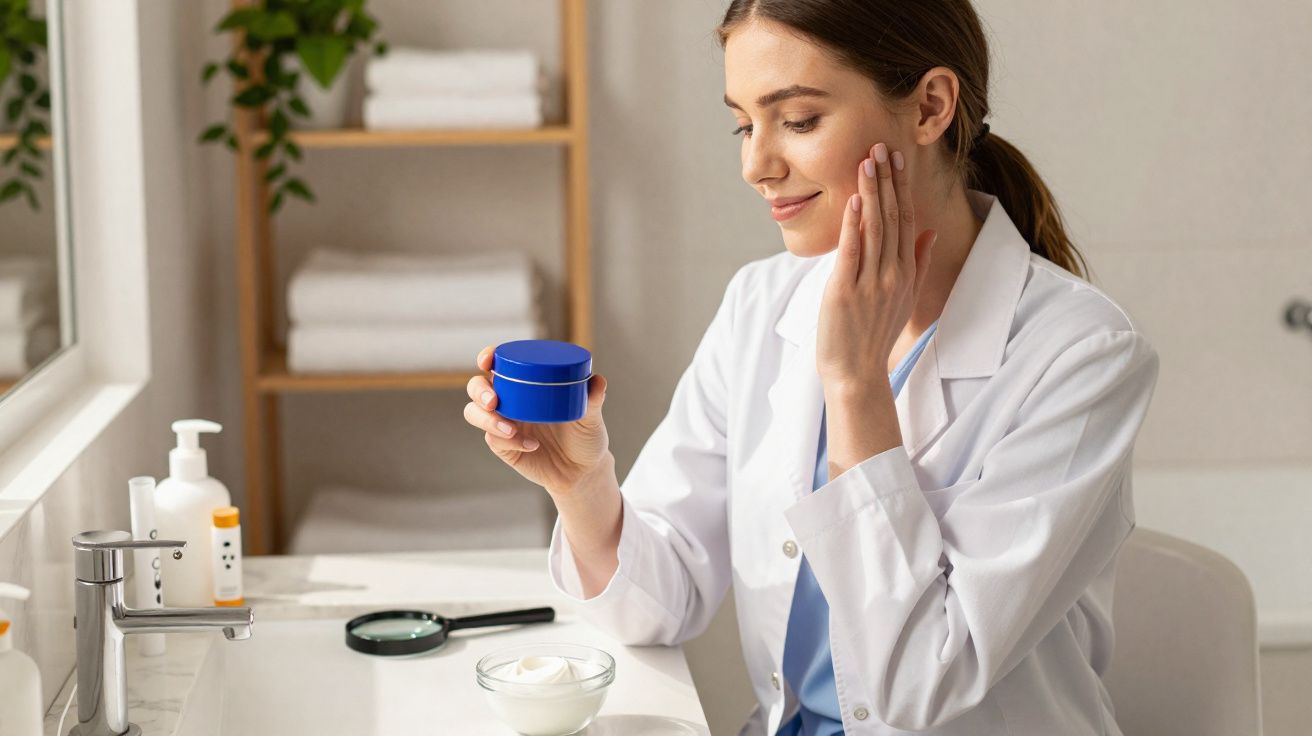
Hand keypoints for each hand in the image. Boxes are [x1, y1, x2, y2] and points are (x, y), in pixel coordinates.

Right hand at [463, 345, 611, 496]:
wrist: (583, 470)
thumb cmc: (585, 436)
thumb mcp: (591, 416)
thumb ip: (593, 398)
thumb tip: (597, 381)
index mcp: (526, 383)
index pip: (499, 364)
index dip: (487, 357)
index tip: (488, 360)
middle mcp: (510, 400)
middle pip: (477, 387)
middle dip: (479, 392)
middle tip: (494, 402)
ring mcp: (503, 423)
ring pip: (475, 413)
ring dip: (486, 420)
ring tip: (511, 430)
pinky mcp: (504, 447)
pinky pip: (493, 440)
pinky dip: (509, 442)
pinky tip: (531, 445)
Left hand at [817, 142, 936, 389]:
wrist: (857, 373)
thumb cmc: (874, 335)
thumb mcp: (904, 298)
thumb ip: (918, 262)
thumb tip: (930, 230)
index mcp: (906, 273)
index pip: (906, 220)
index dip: (901, 187)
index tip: (897, 159)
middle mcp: (893, 274)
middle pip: (893, 218)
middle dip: (887, 180)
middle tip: (881, 146)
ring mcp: (871, 283)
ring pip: (875, 229)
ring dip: (871, 192)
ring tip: (867, 161)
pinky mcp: (846, 292)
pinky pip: (853, 252)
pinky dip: (854, 225)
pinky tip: (854, 200)